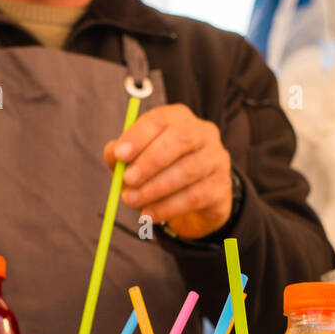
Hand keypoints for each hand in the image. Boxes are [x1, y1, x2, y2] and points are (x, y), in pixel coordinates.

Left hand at [104, 103, 233, 240]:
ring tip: (132, 201)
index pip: (160, 119)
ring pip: (187, 170)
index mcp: (178, 118)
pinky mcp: (221, 187)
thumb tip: (113, 153)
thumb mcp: (136, 161)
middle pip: (180, 139)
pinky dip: (167, 208)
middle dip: (150, 161)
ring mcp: (216, 159)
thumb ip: (121, 156)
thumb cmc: (159, 173)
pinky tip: (149, 215)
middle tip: (128, 180)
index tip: (119, 155)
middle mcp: (202, 133)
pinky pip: (193, 197)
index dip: (138, 136)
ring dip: (155, 188)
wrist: (195, 200)